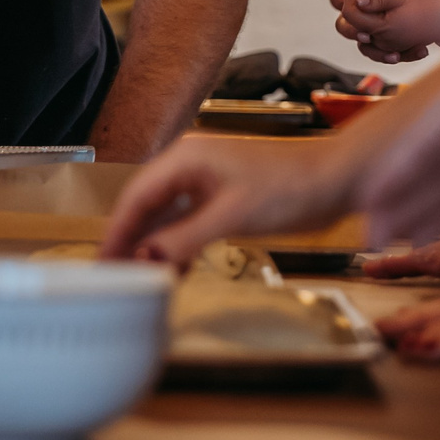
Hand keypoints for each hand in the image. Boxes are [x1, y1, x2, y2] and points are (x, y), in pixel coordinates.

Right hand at [97, 136, 358, 263]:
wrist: (338, 178)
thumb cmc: (292, 185)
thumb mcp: (233, 215)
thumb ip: (185, 238)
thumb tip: (147, 260)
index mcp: (185, 159)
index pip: (135, 197)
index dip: (116, 232)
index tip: (102, 264)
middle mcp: (189, 167)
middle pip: (145, 206)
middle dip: (128, 242)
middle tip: (113, 279)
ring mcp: (206, 182)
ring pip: (164, 217)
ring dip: (152, 247)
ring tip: (138, 280)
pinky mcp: (222, 199)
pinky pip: (186, 223)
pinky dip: (177, 247)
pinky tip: (174, 271)